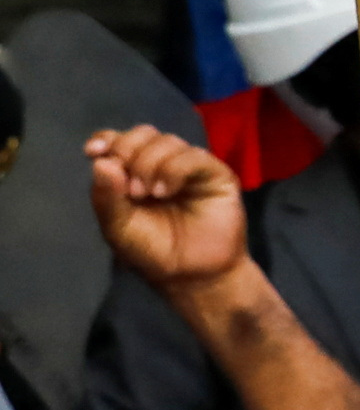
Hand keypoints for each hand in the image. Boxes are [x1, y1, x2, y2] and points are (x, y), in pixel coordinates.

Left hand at [86, 125, 249, 296]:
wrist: (193, 275)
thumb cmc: (153, 252)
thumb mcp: (118, 227)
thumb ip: (106, 197)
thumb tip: (99, 161)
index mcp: (132, 174)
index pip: (118, 141)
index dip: (107, 139)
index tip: (94, 152)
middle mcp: (161, 165)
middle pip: (142, 134)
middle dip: (128, 151)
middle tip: (128, 186)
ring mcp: (189, 168)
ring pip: (167, 141)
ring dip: (150, 164)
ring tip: (148, 195)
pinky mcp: (216, 174)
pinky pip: (194, 156)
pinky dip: (174, 169)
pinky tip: (165, 192)